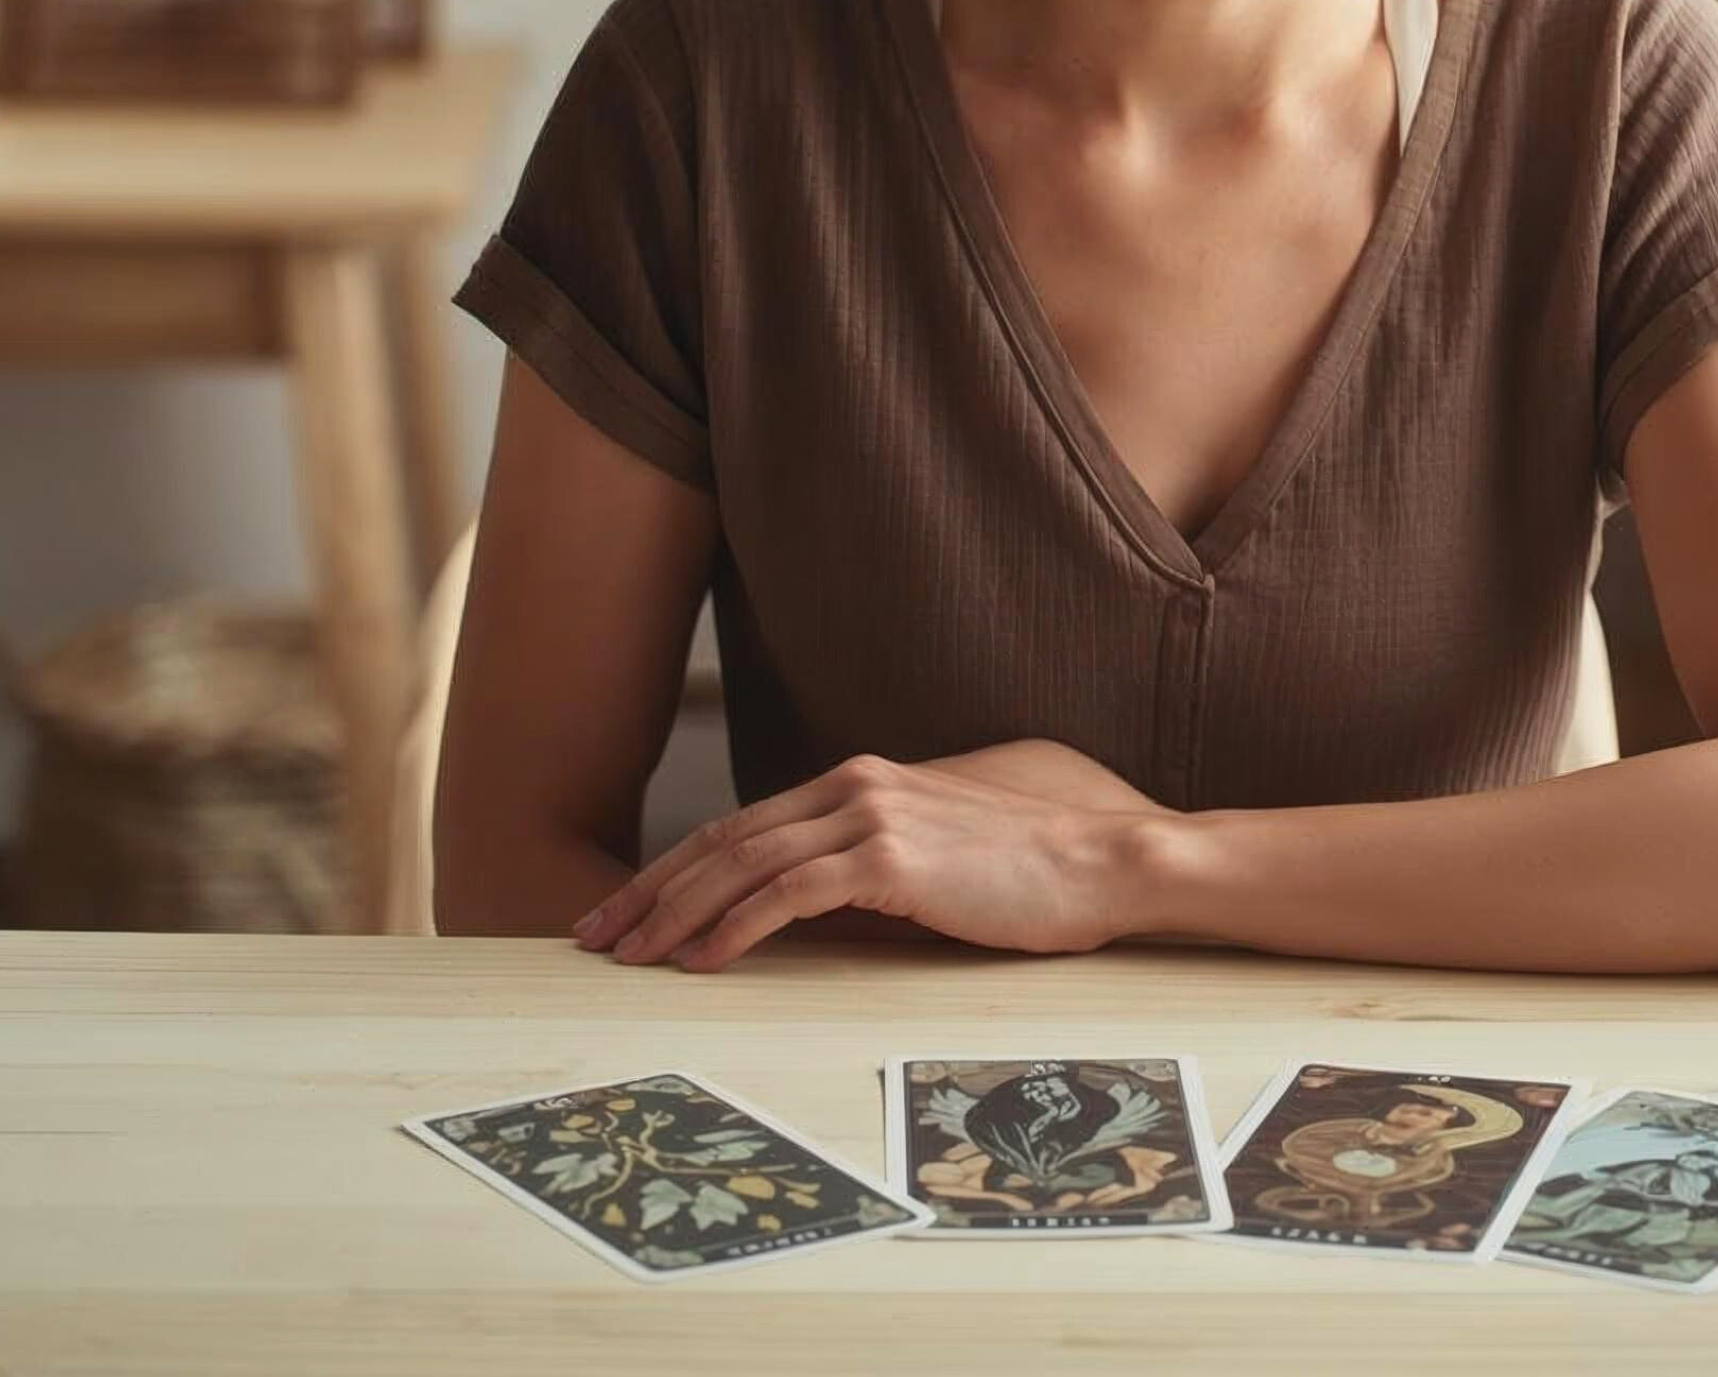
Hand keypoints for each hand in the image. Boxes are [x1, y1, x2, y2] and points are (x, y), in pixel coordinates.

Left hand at [572, 743, 1162, 971]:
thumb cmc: (1031, 865)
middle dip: (652, 888)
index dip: (677, 866)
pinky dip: (736, 926)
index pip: (745, 823)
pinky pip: (790, 893)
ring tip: (631, 955)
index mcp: (863, 779)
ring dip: (676, 912)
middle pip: (725, 836)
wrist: (1101, 859)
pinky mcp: (892, 857)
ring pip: (743, 863)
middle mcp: (856, 784)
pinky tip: (704, 958)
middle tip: (597, 934)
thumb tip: (815, 902)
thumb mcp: (936, 848)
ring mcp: (873, 815)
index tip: (629, 905)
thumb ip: (873, 857)